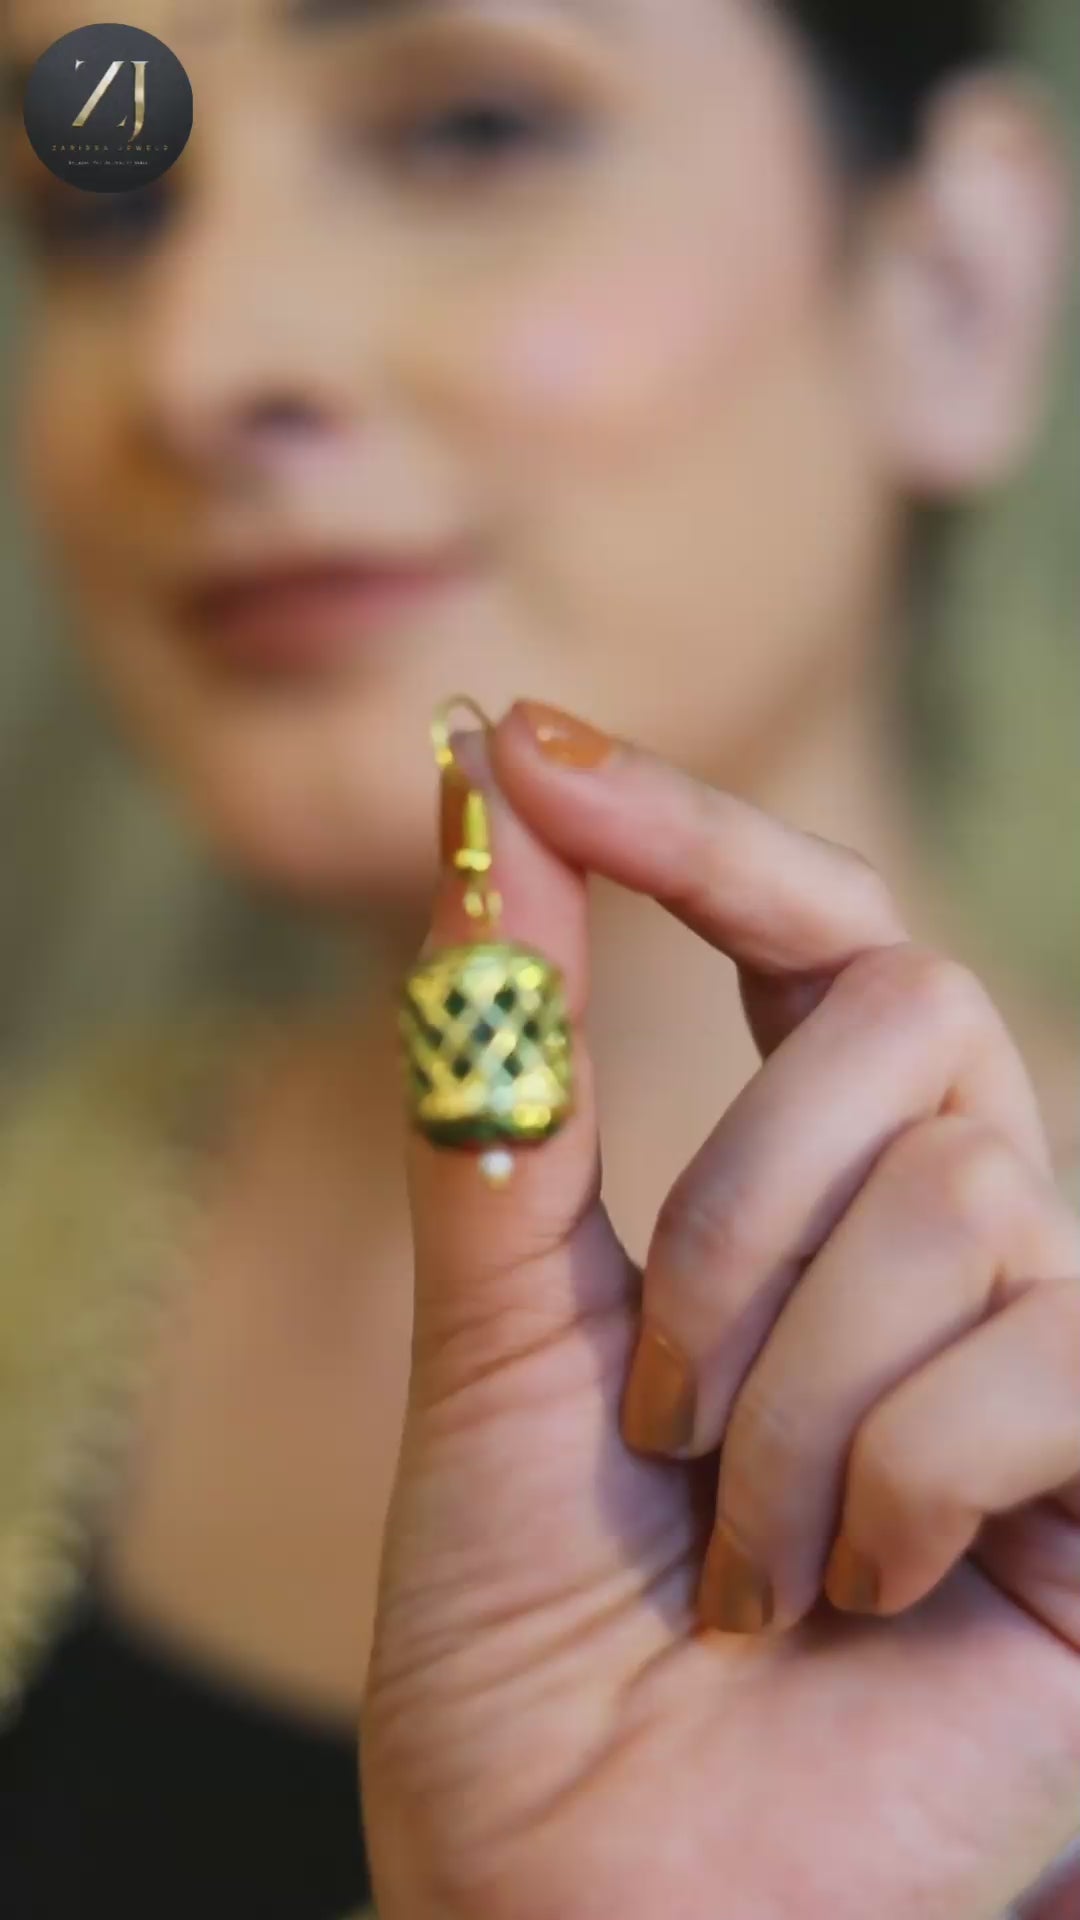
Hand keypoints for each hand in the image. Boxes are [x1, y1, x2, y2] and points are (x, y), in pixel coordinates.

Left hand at [362, 700, 1079, 1919]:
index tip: (526, 745)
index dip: (690, 828)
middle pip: (905, 1013)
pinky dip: (880, 1486)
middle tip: (652, 1415)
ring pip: (954, 1195)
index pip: (806, 932)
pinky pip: (1028, 1356)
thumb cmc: (539, 1631)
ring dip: (781, 1391)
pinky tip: (849, 1601)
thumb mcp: (496, 1326)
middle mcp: (953, 1236)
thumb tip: (472, 811)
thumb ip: (501, 1081)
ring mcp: (1050, 1348)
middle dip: (728, 1206)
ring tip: (741, 1558)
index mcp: (809, 1191)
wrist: (590, 1898)